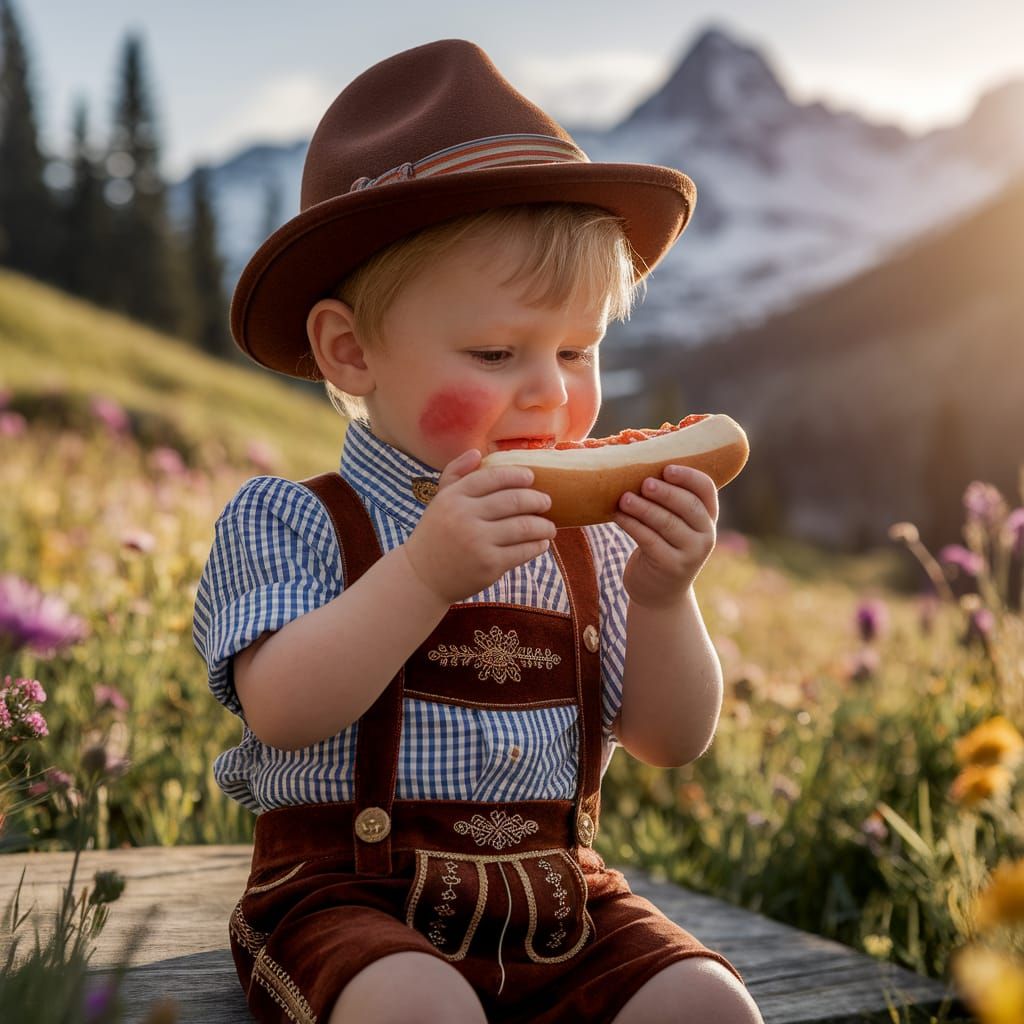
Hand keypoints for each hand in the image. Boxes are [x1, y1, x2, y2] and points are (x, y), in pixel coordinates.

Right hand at [403, 449, 556, 604]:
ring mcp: (477, 541)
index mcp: (453, 497)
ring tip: (549, 527)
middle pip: (515, 500)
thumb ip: (456, 474)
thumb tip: (477, 452)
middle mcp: (464, 516)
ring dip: (544, 525)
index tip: (531, 478)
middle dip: (538, 500)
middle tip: (546, 502)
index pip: (493, 477)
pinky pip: (523, 551)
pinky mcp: (489, 565)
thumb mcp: (439, 501)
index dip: (516, 475)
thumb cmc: (436, 535)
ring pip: (525, 526)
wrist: (422, 577)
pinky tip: (541, 543)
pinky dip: (538, 546)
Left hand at [613, 464, 717, 608]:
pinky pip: (649, 540)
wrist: (659, 592)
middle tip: (644, 483)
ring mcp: (690, 554)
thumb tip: (637, 456)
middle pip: (688, 506)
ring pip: (667, 523)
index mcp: (707, 517)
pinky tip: (618, 516)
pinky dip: (632, 525)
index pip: (706, 490)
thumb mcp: (673, 524)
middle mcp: (705, 535)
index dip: (689, 476)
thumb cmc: (661, 546)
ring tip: (624, 498)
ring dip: (643, 508)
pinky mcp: (670, 567)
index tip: (667, 468)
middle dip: (665, 492)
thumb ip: (667, 500)